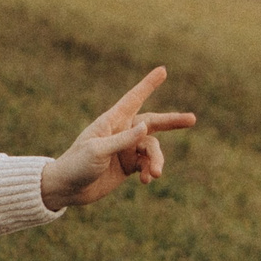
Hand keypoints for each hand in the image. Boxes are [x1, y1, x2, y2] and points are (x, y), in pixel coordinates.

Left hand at [38, 67, 196, 209]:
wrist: (67, 189)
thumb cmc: (77, 164)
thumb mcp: (98, 151)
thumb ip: (122, 140)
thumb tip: (146, 127)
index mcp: (111, 121)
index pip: (133, 99)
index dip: (148, 85)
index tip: (163, 70)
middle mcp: (122, 132)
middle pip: (153, 123)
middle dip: (172, 122)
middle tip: (192, 119)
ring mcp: (126, 149)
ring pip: (152, 149)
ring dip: (157, 161)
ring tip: (156, 174)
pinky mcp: (128, 166)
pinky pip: (147, 165)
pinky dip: (150, 171)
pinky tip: (146, 180)